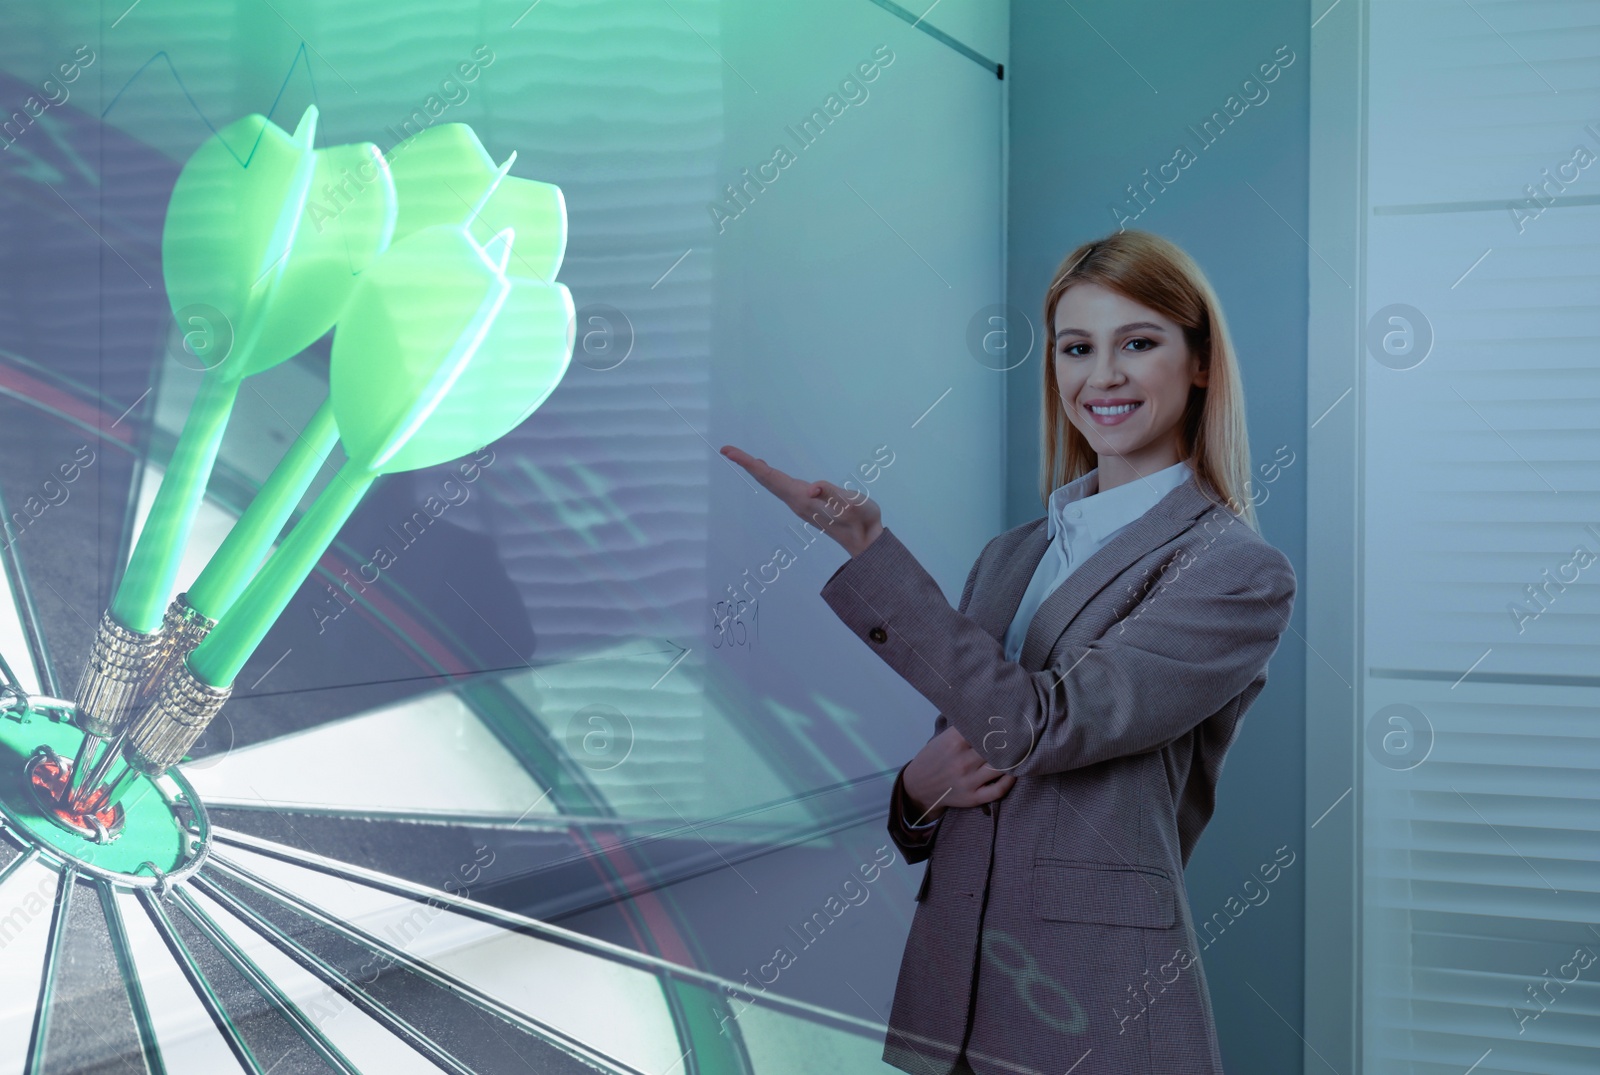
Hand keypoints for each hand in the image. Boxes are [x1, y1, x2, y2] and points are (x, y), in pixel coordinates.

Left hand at [719, 444, 883, 555]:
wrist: (866, 542)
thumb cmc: (862, 520)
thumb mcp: (852, 503)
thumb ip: (833, 493)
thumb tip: (813, 487)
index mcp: (804, 499)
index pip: (771, 477)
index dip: (750, 464)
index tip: (730, 452)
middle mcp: (797, 502)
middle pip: (767, 480)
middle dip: (746, 464)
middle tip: (726, 449)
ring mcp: (801, 504)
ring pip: (773, 484)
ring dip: (757, 470)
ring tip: (744, 458)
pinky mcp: (807, 504)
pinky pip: (781, 486)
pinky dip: (770, 475)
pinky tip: (768, 471)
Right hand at [902, 727, 1015, 823]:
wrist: (918, 786)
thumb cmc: (934, 758)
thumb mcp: (943, 738)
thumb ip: (964, 729)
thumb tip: (989, 714)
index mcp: (955, 742)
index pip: (984, 728)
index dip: (1000, 722)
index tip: (1011, 717)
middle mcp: (963, 761)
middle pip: (996, 747)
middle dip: (1011, 740)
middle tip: (1023, 733)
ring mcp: (969, 780)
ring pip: (1000, 767)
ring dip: (1013, 759)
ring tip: (1021, 751)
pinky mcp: (973, 797)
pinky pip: (998, 790)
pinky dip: (1010, 781)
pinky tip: (1014, 772)